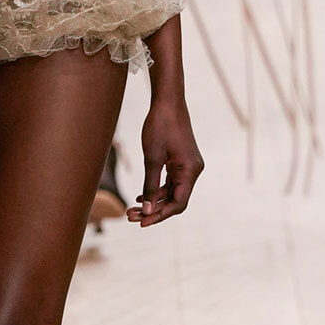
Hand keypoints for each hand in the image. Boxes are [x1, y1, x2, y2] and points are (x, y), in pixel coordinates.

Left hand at [128, 97, 203, 225]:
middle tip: (131, 216)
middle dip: (154, 210)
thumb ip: (150, 185)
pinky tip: (140, 197)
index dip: (160, 215)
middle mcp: (193, 171)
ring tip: (131, 209)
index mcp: (190, 171)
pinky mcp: (182, 162)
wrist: (168, 102)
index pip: (178, 203)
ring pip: (171, 193)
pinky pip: (170, 182)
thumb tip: (147, 210)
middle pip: (175, 201)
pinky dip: (156, 190)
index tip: (142, 222)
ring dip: (153, 201)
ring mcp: (188, 167)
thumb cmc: (160, 126)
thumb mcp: (152, 158)